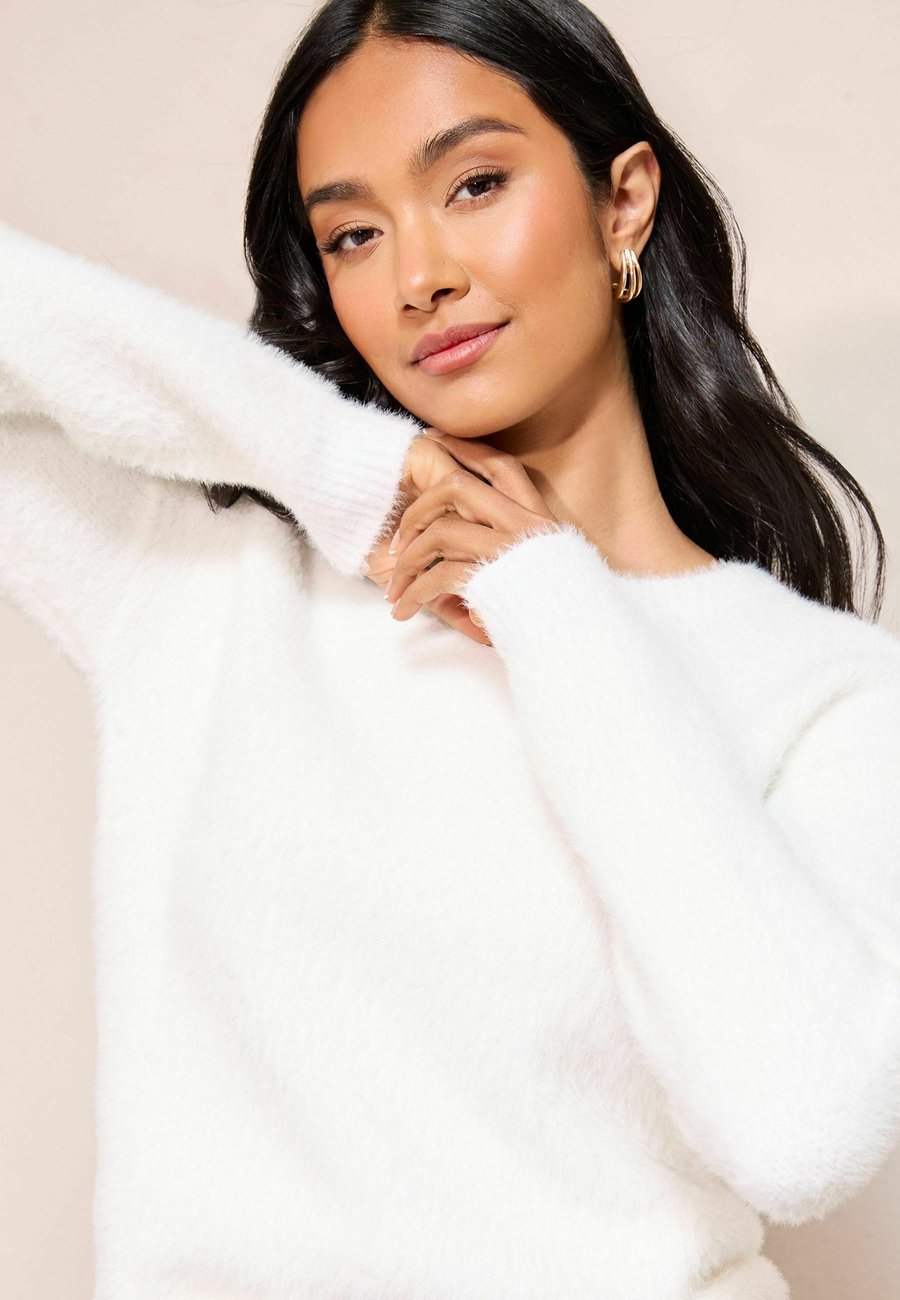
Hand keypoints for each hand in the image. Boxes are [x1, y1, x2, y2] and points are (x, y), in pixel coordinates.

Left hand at [383, 432, 559, 641]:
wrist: (583, 638)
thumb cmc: (560, 611)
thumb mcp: (546, 570)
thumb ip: (514, 553)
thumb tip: (477, 550)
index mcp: (539, 519)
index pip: (501, 467)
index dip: (464, 449)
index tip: (432, 440)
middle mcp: (526, 527)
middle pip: (459, 486)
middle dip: (418, 507)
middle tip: (398, 537)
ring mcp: (510, 552)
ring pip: (440, 532)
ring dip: (408, 560)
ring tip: (394, 588)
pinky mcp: (493, 580)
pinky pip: (438, 577)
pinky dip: (413, 593)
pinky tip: (404, 610)